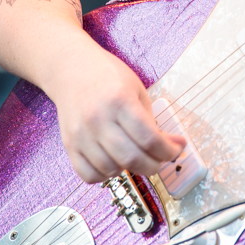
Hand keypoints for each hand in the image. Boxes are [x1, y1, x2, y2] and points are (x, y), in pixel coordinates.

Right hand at [46, 36, 185, 182]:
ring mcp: (82, 134)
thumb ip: (150, 118)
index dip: (168, 150)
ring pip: (111, 169)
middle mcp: (99, 119)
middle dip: (154, 165)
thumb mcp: (136, 88)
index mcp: (120, 101)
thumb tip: (168, 144)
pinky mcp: (69, 144)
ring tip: (137, 157)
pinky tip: (114, 163)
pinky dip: (105, 175)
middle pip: (132, 158)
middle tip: (161, 159)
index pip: (149, 137)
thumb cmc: (106, 75)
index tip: (176, 150)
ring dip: (130, 169)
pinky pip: (88, 174)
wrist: (71, 68)